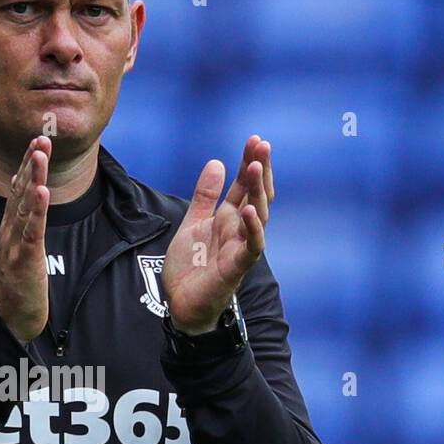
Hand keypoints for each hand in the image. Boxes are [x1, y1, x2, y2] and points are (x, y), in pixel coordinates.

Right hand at [0, 135, 50, 343]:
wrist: (9, 318)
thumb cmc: (17, 284)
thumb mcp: (19, 248)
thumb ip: (23, 225)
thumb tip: (31, 205)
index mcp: (10, 227)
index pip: (18, 190)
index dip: (26, 165)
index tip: (36, 142)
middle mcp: (10, 230)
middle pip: (20, 191)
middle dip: (30, 163)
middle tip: (39, 138)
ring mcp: (15, 243)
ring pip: (25, 205)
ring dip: (33, 178)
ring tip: (40, 155)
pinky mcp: (25, 258)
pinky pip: (32, 231)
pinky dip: (37, 211)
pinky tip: (43, 192)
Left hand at [162, 135, 271, 333]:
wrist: (181, 303)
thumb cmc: (191, 267)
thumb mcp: (193, 223)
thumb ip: (205, 196)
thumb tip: (217, 162)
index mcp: (229, 217)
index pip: (244, 185)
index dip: (249, 162)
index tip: (254, 139)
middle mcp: (239, 229)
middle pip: (256, 194)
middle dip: (260, 170)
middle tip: (262, 144)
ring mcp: (240, 247)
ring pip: (259, 216)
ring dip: (258, 192)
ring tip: (256, 167)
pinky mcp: (236, 267)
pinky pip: (251, 247)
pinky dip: (253, 229)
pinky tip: (249, 210)